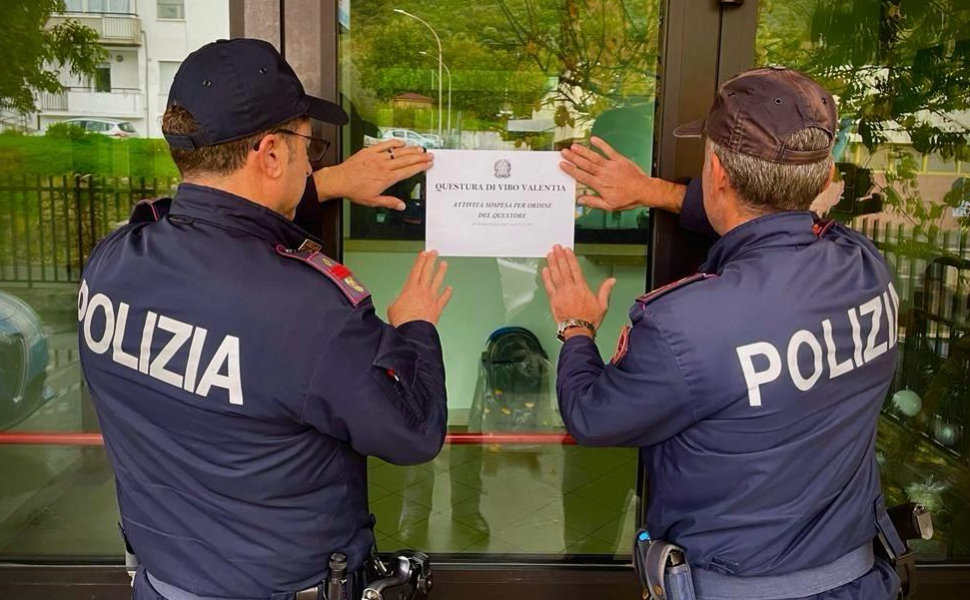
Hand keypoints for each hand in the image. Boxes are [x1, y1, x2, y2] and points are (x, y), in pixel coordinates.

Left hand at [315, 140, 432, 209]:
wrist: (339, 180)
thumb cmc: (354, 190)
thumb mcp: (373, 201)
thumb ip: (389, 202)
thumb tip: (401, 206)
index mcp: (386, 178)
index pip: (408, 171)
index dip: (420, 167)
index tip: (428, 165)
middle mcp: (384, 166)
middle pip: (407, 160)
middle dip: (420, 157)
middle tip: (430, 155)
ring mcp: (377, 157)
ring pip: (398, 152)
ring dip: (411, 149)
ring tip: (420, 149)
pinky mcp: (369, 151)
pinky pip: (384, 144)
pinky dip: (394, 143)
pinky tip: (401, 142)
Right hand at [388, 251, 452, 326]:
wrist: (412, 332)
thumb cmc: (402, 321)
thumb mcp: (392, 308)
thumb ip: (397, 301)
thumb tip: (397, 303)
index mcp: (410, 289)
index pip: (416, 270)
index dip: (420, 260)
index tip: (423, 254)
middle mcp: (423, 291)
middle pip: (428, 271)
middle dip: (431, 260)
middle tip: (434, 253)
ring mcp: (431, 298)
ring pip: (438, 281)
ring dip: (441, 272)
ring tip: (444, 264)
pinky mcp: (437, 308)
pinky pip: (444, 298)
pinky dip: (448, 293)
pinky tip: (450, 288)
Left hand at [541, 245, 615, 329]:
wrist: (577, 330)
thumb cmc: (589, 320)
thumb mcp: (602, 305)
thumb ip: (605, 290)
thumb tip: (612, 281)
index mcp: (582, 288)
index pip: (575, 269)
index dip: (570, 258)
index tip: (567, 250)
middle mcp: (570, 289)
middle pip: (564, 269)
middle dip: (560, 257)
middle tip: (556, 247)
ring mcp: (560, 294)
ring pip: (555, 275)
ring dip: (552, 263)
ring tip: (550, 254)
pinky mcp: (553, 300)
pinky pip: (549, 286)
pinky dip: (546, 277)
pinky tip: (545, 269)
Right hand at [560, 137, 686, 212]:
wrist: (644, 190)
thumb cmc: (628, 199)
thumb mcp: (609, 206)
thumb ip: (593, 202)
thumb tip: (580, 200)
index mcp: (600, 185)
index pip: (582, 176)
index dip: (571, 170)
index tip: (562, 165)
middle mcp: (604, 174)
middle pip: (585, 164)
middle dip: (573, 158)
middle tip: (564, 152)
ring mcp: (611, 165)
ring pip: (594, 157)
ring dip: (583, 151)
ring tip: (573, 146)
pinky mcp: (619, 160)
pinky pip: (609, 150)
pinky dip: (601, 144)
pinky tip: (593, 139)